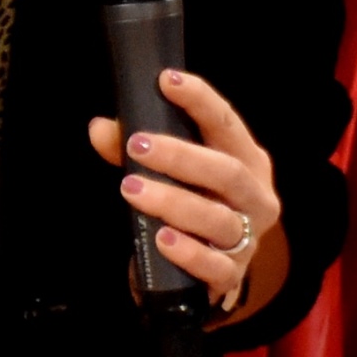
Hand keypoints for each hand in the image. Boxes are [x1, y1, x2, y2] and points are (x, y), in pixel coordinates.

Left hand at [86, 67, 281, 318]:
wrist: (205, 274)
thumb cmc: (191, 208)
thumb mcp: (168, 175)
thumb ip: (134, 152)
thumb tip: (100, 128)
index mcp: (246, 161)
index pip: (227, 124)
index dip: (200, 100)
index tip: (166, 80)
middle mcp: (255, 197)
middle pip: (227, 172)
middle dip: (181, 156)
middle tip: (136, 145)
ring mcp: (248, 239)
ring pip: (218, 219)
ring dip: (173, 202)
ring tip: (132, 190)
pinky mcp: (232, 276)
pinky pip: (215, 267)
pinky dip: (188, 254)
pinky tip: (161, 240)